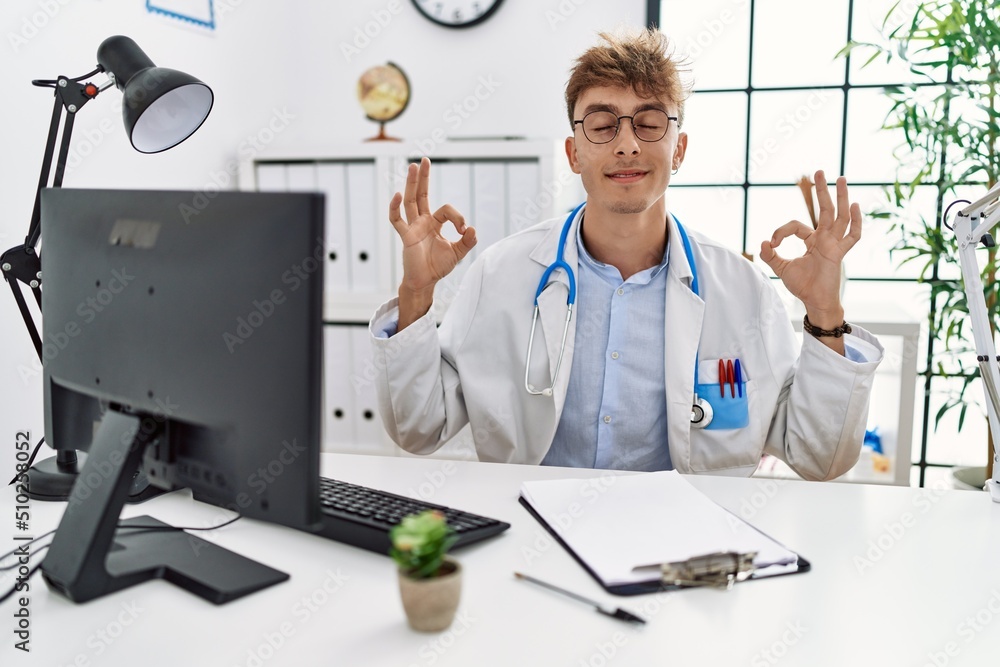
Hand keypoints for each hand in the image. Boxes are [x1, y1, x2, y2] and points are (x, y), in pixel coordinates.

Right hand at [389, 157, 475, 328]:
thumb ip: (467, 241)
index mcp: (434, 223)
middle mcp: (422, 222)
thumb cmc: (438, 267)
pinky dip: (395, 208)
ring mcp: (413, 228)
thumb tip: (473, 229)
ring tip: (413, 167)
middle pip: (421, 195)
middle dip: (423, 178)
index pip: (446, 210)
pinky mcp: (406, 237)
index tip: (464, 231)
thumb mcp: (458, 253)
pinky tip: (397, 195)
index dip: (458, 217)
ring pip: (410, 202)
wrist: (425, 282)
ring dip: (412, 184)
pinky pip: (397, 220)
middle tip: (424, 160)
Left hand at [759, 170, 861, 328]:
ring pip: (839, 217)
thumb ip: (771, 256)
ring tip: (841, 178)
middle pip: (825, 210)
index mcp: (812, 240)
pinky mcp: (839, 254)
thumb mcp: (782, 269)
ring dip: (840, 197)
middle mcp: (824, 239)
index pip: (796, 226)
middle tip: (818, 171)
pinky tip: (855, 206)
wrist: (815, 302)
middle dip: (821, 191)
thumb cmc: (803, 286)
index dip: (781, 231)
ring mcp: (834, 245)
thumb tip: (763, 242)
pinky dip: (855, 222)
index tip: (772, 244)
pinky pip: (852, 237)